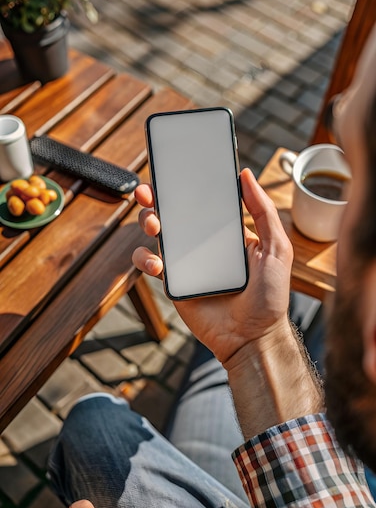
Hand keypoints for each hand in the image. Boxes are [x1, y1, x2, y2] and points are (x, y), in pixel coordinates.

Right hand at [133, 168, 322, 437]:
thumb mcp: (276, 247)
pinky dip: (145, 259)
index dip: (182, 184)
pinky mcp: (173, 281)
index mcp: (224, 230)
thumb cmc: (269, 295)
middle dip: (153, 199)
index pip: (200, 200)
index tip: (170, 170)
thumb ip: (263, 211)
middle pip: (170, 212)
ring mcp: (185, 261)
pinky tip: (158, 265)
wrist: (252, 337)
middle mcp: (201, 241)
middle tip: (148, 194)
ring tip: (155, 227)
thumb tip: (246, 175)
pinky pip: (150, 263)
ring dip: (147, 222)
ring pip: (155, 233)